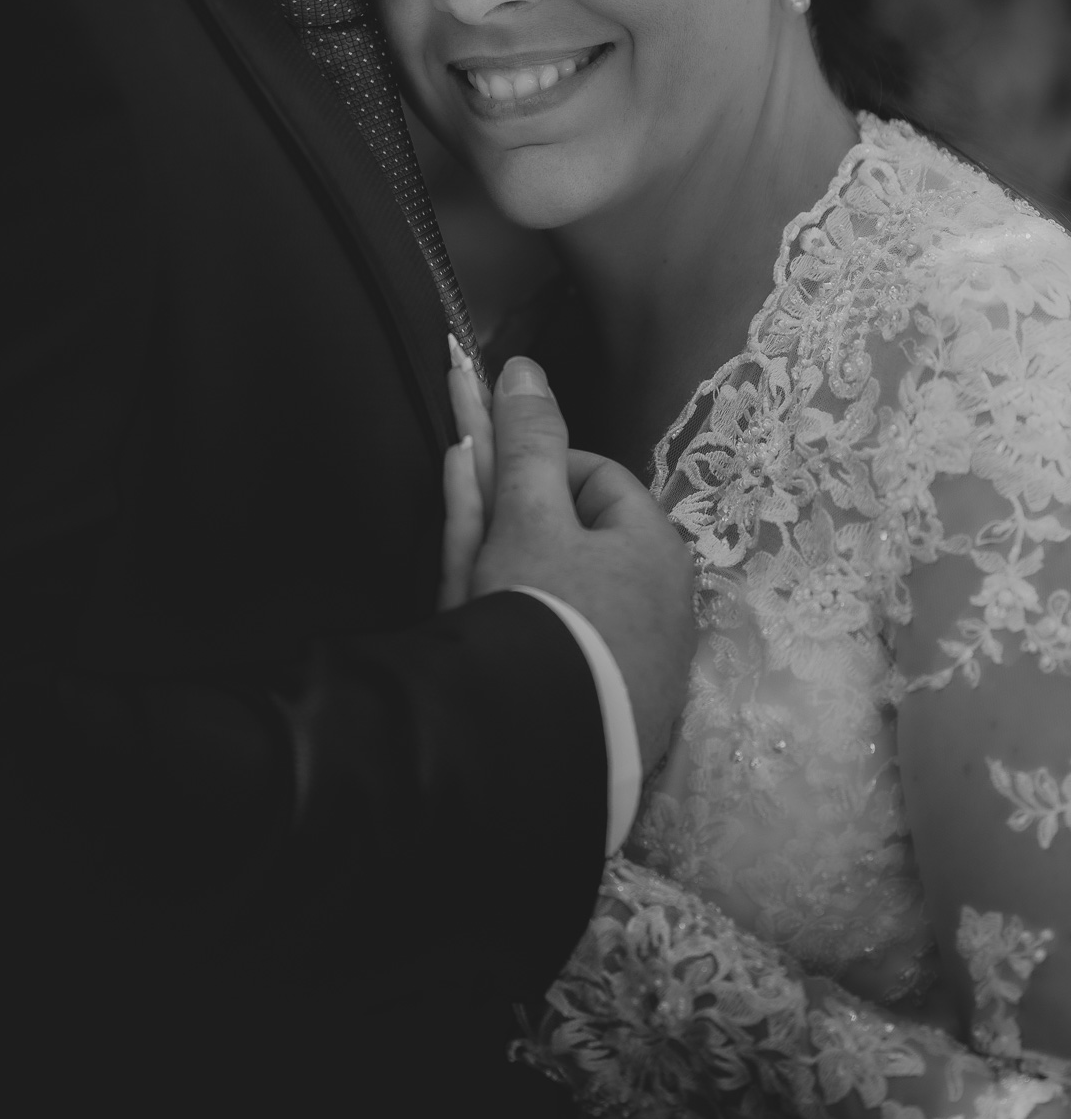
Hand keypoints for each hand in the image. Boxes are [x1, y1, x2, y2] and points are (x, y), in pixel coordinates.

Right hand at [442, 352, 694, 774]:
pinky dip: (513, 613)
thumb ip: (525, 440)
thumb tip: (523, 365)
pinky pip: (553, 643)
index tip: (487, 470)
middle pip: (567, 535)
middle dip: (504, 506)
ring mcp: (632, 664)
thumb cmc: (544, 611)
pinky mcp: (603, 712)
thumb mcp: (528, 516)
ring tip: (459, 523)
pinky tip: (474, 588)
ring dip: (496, 549)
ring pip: (551, 589)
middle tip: (459, 488)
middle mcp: (659, 603)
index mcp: (655, 548)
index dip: (534, 466)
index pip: (593, 478)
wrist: (533, 753)